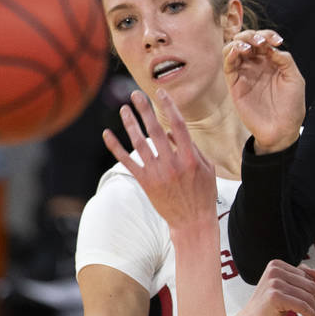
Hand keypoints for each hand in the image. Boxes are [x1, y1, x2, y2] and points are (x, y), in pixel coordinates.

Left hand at [101, 89, 217, 229]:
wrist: (192, 221)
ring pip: (139, 143)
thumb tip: (175, 133)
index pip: (178, 125)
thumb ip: (194, 149)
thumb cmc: (203, 194)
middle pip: (155, 130)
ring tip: (124, 109)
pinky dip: (115, 147)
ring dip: (130, 123)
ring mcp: (157, 173)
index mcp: (190, 158)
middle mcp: (172, 163)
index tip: (161, 93)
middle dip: (145, 110)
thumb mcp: (207, 169)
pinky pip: (126, 161)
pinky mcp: (145, 182)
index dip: (169, 107)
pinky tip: (107, 134)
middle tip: (136, 94)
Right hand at [225, 30, 308, 152]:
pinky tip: (239, 52)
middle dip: (252, 36)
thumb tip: (271, 47)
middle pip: (247, 40)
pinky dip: (230, 53)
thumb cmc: (291, 106)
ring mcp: (245, 73)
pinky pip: (228, 64)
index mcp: (271, 62)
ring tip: (250, 48)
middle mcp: (256, 65)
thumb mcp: (295, 79)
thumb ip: (285, 60)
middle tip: (261, 43)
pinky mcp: (235, 84)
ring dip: (240, 42)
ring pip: (234, 48)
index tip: (277, 41)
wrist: (282, 129)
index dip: (268, 35)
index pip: (264, 40)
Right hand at [230, 259, 314, 315]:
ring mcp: (274, 282)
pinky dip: (311, 315)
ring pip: (307, 297)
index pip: (306, 277)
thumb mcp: (281, 289)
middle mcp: (275, 270)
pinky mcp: (275, 296)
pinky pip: (302, 306)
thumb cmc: (266, 309)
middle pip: (308, 285)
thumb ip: (296, 278)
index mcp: (276, 265)